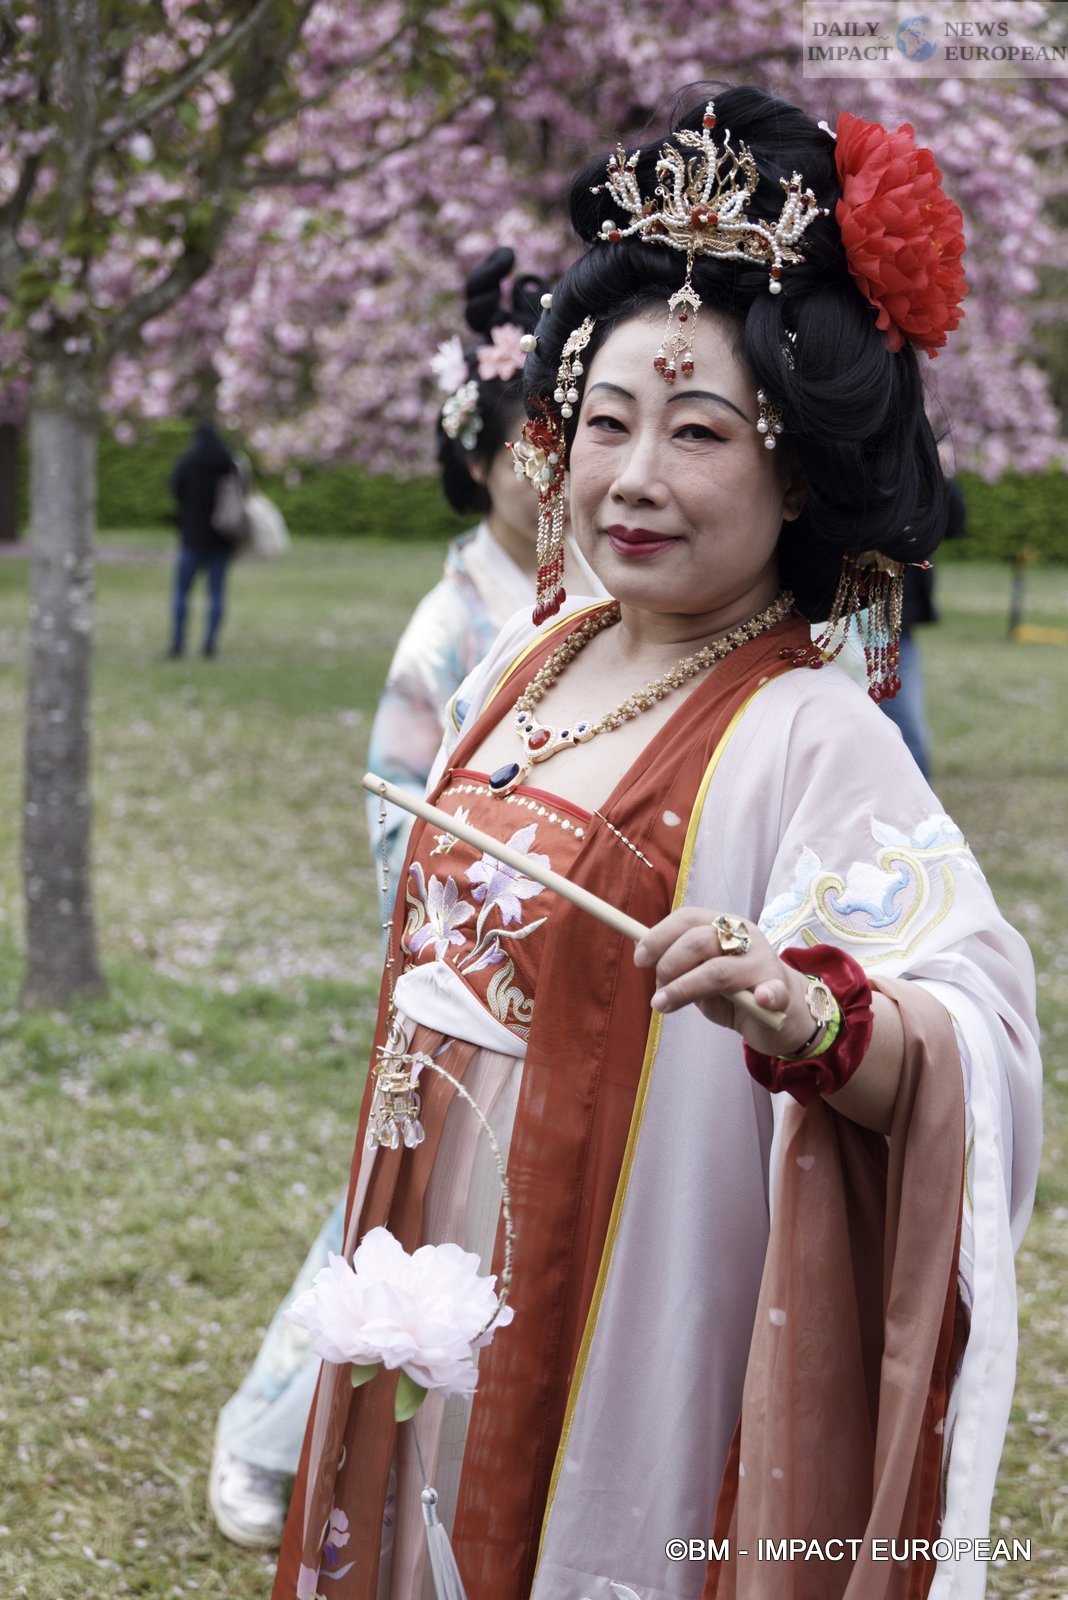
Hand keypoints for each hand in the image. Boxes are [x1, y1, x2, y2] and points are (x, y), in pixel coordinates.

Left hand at [633, 907, 815, 1056]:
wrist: (785, 1014)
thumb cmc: (737, 992)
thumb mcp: (703, 976)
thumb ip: (681, 966)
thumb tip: (644, 955)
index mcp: (725, 926)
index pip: (688, 917)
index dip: (659, 936)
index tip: (639, 959)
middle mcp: (746, 938)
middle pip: (699, 940)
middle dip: (668, 965)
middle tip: (657, 991)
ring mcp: (764, 963)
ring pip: (719, 971)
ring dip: (684, 989)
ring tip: (662, 1006)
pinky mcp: (782, 993)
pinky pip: (772, 990)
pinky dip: (766, 994)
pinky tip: (759, 1000)